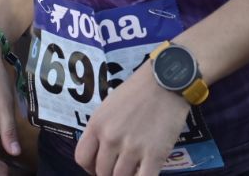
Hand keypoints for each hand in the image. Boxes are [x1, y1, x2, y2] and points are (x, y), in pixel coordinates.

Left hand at [74, 62, 189, 175]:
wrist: (166, 81)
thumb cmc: (137, 90)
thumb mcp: (109, 106)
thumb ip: (102, 129)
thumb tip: (103, 152)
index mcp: (97, 124)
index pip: (82, 158)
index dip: (90, 167)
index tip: (99, 167)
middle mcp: (110, 138)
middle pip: (102, 172)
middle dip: (109, 174)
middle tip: (120, 169)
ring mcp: (132, 148)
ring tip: (133, 169)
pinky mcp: (154, 155)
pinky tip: (145, 172)